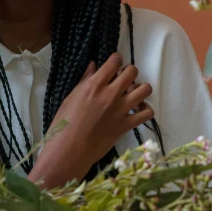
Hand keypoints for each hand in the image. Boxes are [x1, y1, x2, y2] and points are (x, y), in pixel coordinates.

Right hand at [27, 53, 153, 188]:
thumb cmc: (64, 124)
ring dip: (140, 89)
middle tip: (122, 80)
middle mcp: (111, 94)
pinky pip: (147, 113)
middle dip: (128, 72)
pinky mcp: (126, 126)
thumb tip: (94, 65)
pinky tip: (136, 111)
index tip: (113, 65)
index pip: (115, 61)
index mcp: (95, 85)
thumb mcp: (71, 97)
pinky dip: (145, 110)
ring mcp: (121, 110)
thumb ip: (85, 80)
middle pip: (132, 72)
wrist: (69, 150)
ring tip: (132, 94)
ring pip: (145, 89)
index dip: (115, 60)